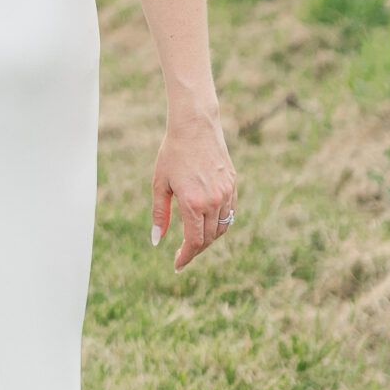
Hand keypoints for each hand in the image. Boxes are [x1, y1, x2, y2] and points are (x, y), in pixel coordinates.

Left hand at [151, 105, 237, 271]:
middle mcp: (213, 201)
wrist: (195, 126)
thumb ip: (160, 215)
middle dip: (195, 249)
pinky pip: (230, 212)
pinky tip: (208, 222)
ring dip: (209, 238)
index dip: (186, 256)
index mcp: (193, 203)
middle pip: (209, 238)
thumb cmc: (172, 153)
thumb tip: (157, 241)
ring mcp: (226, 192)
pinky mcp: (232, 184)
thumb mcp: (160, 184)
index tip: (177, 264)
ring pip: (222, 227)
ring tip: (194, 239)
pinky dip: (220, 222)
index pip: (194, 242)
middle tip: (183, 253)